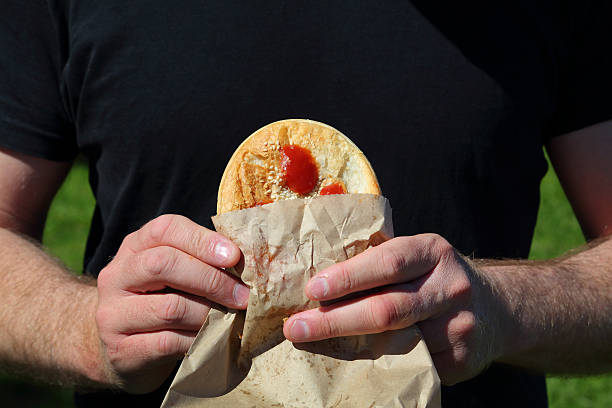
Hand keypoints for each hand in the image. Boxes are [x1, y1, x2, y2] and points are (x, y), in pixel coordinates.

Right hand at [95, 214, 248, 393]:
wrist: (120, 351)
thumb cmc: (160, 302)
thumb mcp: (174, 274)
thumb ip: (200, 261)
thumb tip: (244, 264)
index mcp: (134, 247)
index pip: (165, 229)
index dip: (202, 240)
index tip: (235, 256)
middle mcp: (117, 276)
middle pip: (163, 264)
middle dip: (210, 279)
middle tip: (241, 295)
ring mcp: (113, 314)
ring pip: (169, 307)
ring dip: (208, 313)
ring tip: (229, 319)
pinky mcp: (121, 350)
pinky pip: (167, 342)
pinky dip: (197, 339)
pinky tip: (211, 339)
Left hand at [282, 234, 502, 384]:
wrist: (496, 310)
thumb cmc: (435, 278)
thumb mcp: (418, 257)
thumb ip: (382, 263)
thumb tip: (318, 281)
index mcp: (433, 252)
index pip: (388, 262)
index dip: (349, 276)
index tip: (313, 289)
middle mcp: (450, 286)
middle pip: (387, 308)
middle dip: (335, 319)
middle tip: (297, 326)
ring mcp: (458, 326)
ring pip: (395, 341)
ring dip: (347, 345)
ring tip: (311, 344)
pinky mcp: (459, 359)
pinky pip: (409, 364)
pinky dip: (374, 364)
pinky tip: (348, 363)